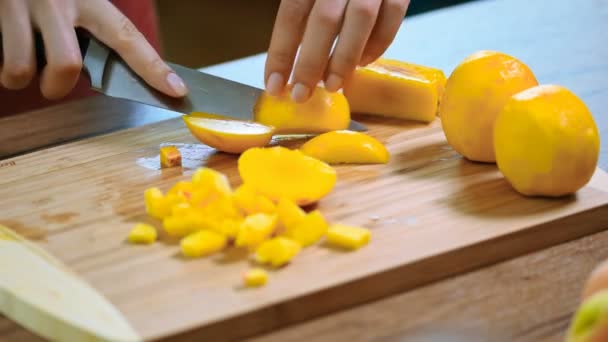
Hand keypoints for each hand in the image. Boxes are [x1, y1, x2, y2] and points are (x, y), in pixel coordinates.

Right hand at [0, 0, 187, 99]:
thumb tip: (118, 75)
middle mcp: (57, 1)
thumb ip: (93, 31)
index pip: (126, 37)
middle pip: (67, 63)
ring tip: (20, 67)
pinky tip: (6, 46)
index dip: (152, 67)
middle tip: (52, 85)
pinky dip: (2, 66)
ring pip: (21, 65)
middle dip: (58, 86)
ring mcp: (19, 5)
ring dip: (19, 77)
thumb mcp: (78, 1)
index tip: (177, 91)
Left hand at [264, 0, 409, 102]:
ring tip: (333, 86)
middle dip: (310, 64)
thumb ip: (302, 12)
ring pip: (359, 20)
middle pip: (323, 21)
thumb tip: (287, 61)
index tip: (273, 85)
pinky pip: (392, 16)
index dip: (281, 53)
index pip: (291, 15)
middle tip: (301, 95)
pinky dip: (378, 44)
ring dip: (344, 59)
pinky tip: (363, 63)